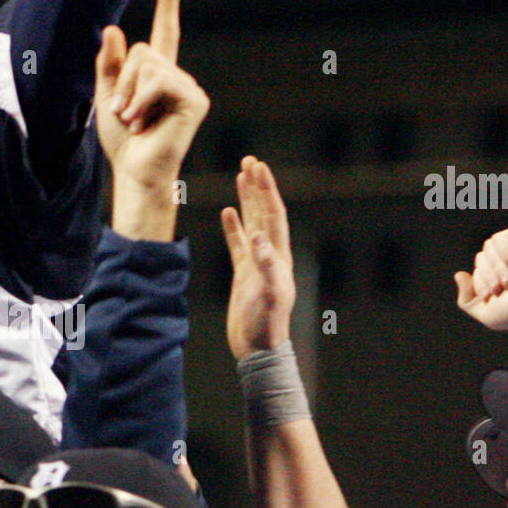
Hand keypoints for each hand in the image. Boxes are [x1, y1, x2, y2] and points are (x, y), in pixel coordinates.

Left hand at [95, 0, 208, 239]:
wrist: (134, 170)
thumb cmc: (122, 140)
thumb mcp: (106, 95)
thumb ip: (109, 63)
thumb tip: (113, 28)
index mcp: (158, 75)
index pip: (166, 32)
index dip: (168, 5)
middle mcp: (178, 77)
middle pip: (143, 50)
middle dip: (123, 81)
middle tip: (124, 113)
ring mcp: (189, 88)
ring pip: (148, 64)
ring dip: (130, 94)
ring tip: (134, 120)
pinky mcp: (194, 100)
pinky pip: (159, 80)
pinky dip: (142, 100)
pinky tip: (145, 122)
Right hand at [221, 157, 295, 359]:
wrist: (258, 347)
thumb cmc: (266, 324)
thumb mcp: (267, 294)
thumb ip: (265, 265)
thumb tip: (258, 237)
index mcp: (279, 255)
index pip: (274, 214)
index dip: (266, 190)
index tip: (258, 167)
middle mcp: (270, 254)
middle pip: (265, 212)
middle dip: (258, 186)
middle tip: (250, 160)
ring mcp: (257, 262)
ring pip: (252, 222)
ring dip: (247, 200)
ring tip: (241, 175)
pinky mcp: (244, 273)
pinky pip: (238, 243)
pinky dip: (233, 226)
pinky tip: (227, 211)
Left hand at [454, 226, 507, 347]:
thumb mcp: (485, 312)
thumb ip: (466, 299)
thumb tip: (459, 274)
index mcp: (505, 276)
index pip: (478, 270)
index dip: (479, 282)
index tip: (490, 296)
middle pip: (481, 257)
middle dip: (486, 275)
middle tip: (502, 289)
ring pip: (488, 247)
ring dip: (496, 267)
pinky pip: (499, 238)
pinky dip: (504, 254)